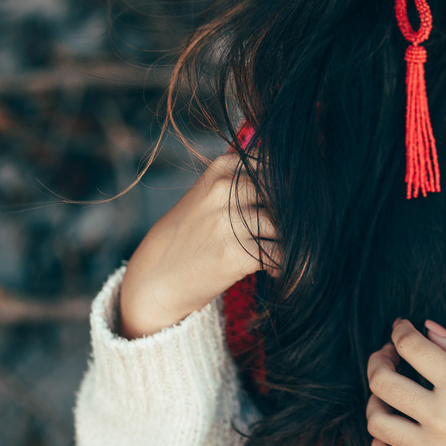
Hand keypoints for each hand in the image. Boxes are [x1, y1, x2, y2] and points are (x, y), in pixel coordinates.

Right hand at [118, 152, 281, 338]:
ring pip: (282, 224)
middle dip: (291, 214)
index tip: (288, 203)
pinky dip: (282, 264)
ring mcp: (230, 221)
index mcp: (221, 170)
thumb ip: (241, 183)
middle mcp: (225, 190)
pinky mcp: (236, 253)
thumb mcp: (206, 196)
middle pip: (282, 194)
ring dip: (288, 241)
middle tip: (289, 232)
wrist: (153, 279)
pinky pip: (279, 254)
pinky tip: (273, 270)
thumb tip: (292, 182)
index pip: (273, 165)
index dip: (287, 187)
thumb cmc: (186, 237)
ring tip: (277, 253)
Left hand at [365, 319, 445, 445]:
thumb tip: (428, 329)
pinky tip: (390, 433)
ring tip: (387, 393)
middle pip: (382, 382)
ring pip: (377, 422)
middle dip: (378, 359)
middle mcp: (441, 417)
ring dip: (375, 400)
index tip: (401, 328)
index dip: (400, 331)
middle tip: (387, 355)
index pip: (410, 347)